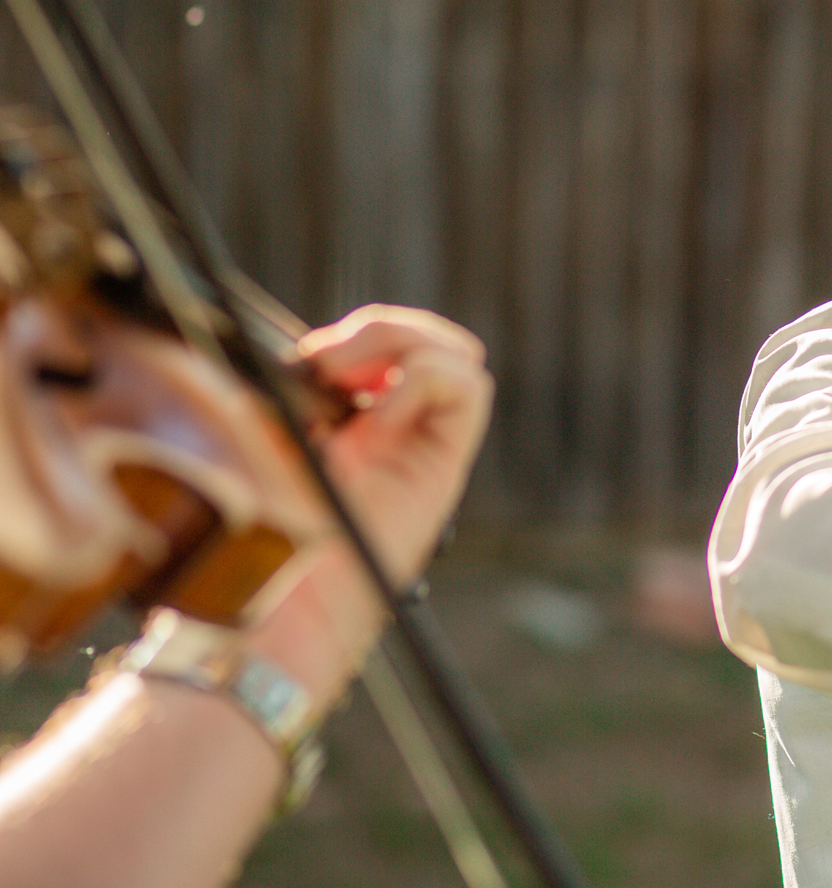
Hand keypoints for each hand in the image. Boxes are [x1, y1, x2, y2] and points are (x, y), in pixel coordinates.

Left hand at [248, 305, 491, 706]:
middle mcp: (400, 430)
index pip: (389, 344)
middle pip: (431, 340)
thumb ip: (294, 388)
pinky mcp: (445, 466)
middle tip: (329, 365)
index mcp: (357, 419)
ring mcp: (426, 446)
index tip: (303, 360)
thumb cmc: (262, 531)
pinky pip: (470, 389)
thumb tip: (301, 349)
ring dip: (406, 348)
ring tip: (352, 384)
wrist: (279, 599)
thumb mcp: (265, 437)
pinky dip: (425, 380)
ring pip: (459, 357)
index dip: (355, 334)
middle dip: (383, 331)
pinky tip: (379, 418)